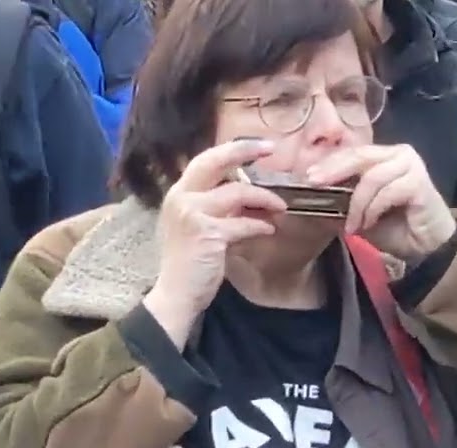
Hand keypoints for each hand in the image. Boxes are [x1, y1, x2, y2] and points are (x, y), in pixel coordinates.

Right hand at [145, 140, 288, 348]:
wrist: (176, 293)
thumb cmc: (190, 262)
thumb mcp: (200, 226)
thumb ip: (219, 208)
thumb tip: (252, 197)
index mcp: (178, 193)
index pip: (205, 159)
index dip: (233, 149)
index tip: (258, 145)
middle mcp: (181, 197)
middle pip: (215, 161)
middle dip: (244, 151)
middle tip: (270, 149)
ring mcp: (192, 214)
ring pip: (237, 193)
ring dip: (264, 199)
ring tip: (281, 208)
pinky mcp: (207, 233)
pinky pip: (243, 223)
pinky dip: (260, 225)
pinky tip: (269, 230)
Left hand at [306, 144, 455, 261]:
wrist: (428, 247)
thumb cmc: (397, 228)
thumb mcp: (361, 214)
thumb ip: (343, 201)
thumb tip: (312, 197)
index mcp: (385, 156)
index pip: (353, 153)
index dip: (329, 163)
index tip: (307, 176)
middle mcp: (400, 154)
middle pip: (360, 156)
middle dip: (333, 170)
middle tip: (314, 183)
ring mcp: (411, 166)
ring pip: (372, 177)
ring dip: (357, 204)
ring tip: (352, 225)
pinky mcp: (420, 182)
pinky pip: (387, 192)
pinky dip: (373, 209)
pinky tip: (367, 224)